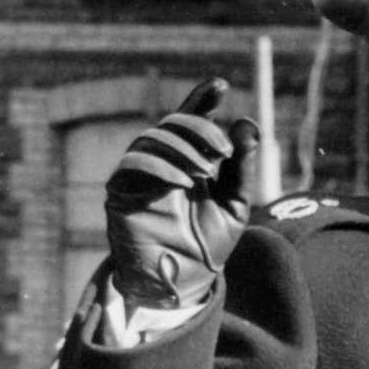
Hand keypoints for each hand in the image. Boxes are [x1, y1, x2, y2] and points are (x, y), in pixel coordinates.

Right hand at [104, 79, 258, 309]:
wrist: (185, 283)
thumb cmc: (208, 245)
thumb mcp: (235, 203)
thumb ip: (242, 167)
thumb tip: (248, 123)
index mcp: (188, 162)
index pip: (189, 122)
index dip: (200, 100)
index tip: (220, 85)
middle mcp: (161, 164)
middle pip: (170, 124)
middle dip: (198, 128)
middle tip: (223, 151)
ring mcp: (138, 177)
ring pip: (149, 139)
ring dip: (180, 147)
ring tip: (205, 170)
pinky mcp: (120, 194)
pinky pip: (131, 166)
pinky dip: (159, 167)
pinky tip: (183, 180)